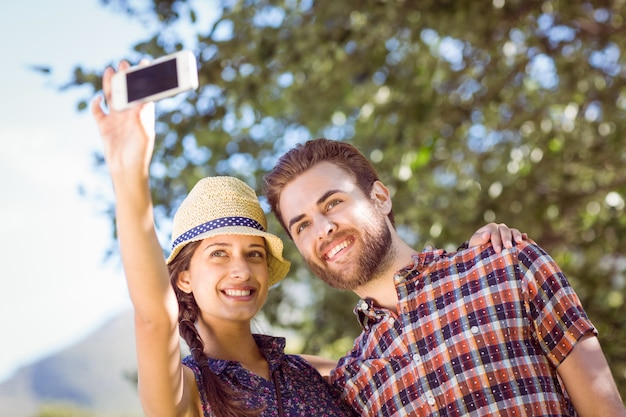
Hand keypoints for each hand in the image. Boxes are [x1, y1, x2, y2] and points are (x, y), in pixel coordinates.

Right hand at [91, 61, 155, 178]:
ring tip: (110, 71)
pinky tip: (97, 99)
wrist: (126, 170)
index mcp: (142, 114)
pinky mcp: (104, 126)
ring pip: (111, 97)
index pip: (143, 92)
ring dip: (109, 84)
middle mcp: (129, 114)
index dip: (144, 79)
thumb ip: (142, 117)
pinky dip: (95, 104)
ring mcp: (115, 119)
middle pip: (126, 91)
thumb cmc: (140, 154)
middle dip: (125, 77)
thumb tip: (142, 101)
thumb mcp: (144, 135)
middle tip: (123, 63)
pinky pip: (97, 111)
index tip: (144, 65)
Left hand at [468, 222, 526, 252]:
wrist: (483, 253)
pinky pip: (521, 236)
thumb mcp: (474, 245)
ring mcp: (509, 232)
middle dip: (506, 239)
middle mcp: (500, 228)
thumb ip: (479, 239)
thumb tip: (486, 235)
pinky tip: (527, 240)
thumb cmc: (477, 249)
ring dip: (517, 236)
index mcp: (490, 228)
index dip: (496, 241)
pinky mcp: (515, 238)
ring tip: (519, 242)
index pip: (494, 232)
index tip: (498, 251)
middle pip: (504, 230)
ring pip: (514, 231)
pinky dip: (524, 238)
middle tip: (508, 247)